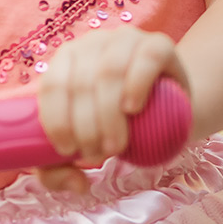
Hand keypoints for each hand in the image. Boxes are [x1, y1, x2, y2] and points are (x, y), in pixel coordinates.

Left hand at [33, 27, 191, 194]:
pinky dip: (136, 85)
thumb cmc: (120, 127)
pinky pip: (145, 59)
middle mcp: (93, 43)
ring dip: (108, 115)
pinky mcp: (159, 44)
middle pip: (81, 83)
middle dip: (86, 127)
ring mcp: (126, 39)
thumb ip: (62, 170)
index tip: (68, 151)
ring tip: (116, 146)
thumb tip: (77, 183)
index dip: (57, 121)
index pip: (52, 85)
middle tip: (98, 155)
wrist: (171, 110)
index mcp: (67, 60)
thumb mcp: (88, 146)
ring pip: (108, 72)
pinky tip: (133, 109)